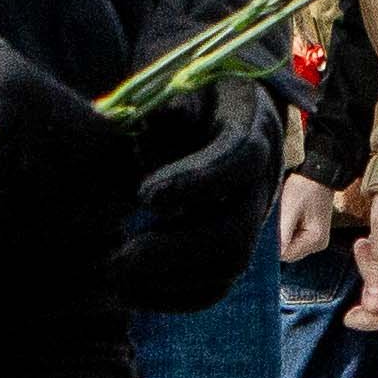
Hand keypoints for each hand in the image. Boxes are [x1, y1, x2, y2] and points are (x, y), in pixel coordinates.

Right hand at [0, 27, 137, 270]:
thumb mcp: (6, 66)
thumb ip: (53, 102)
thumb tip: (105, 140)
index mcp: (29, 99)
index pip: (105, 149)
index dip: (119, 171)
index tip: (120, 186)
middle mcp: (4, 142)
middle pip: (75, 198)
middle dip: (87, 211)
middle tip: (91, 222)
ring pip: (30, 230)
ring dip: (40, 234)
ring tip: (42, 232)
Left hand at [112, 82, 281, 311]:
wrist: (211, 103)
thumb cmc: (182, 88)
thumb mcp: (177, 80)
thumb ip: (166, 104)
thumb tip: (159, 124)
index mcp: (251, 126)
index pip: (239, 158)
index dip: (197, 181)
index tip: (143, 195)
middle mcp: (261, 178)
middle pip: (237, 231)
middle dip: (175, 252)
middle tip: (117, 259)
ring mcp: (250, 216)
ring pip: (228, 267)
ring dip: (170, 281)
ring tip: (116, 276)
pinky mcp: (232, 243)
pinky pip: (217, 285)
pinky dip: (175, 296)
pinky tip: (131, 292)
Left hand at [278, 172, 343, 265]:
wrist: (318, 175)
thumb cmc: (304, 188)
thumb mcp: (289, 209)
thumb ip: (281, 234)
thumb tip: (272, 254)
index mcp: (315, 240)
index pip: (286, 255)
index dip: (273, 245)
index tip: (267, 230)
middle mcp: (318, 245)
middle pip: (288, 253)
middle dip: (278, 241)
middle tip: (276, 221)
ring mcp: (316, 241)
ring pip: (290, 248)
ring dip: (282, 236)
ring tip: (284, 217)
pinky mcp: (312, 236)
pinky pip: (294, 241)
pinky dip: (287, 233)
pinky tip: (288, 219)